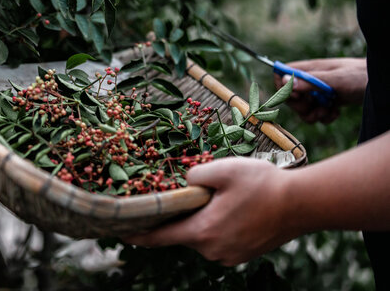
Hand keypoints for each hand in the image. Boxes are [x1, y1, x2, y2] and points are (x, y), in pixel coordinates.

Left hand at [124, 158, 299, 265]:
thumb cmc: (262, 185)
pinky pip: (218, 239)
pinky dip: (216, 226)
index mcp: (202, 232)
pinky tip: (230, 208)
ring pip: (202, 235)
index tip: (121, 231)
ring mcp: (229, 255)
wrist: (302, 204)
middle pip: (182, 233)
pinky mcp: (242, 254)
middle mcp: (212, 250)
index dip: (138, 234)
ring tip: (213, 198)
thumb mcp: (222, 169)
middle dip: (178, 216)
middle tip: (180, 196)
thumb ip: (194, 175)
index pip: (159, 238)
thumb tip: (185, 182)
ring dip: (200, 219)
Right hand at [273, 58, 365, 123]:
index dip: (283, 89)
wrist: (379, 84)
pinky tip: (335, 112)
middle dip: (300, 107)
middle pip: (289, 96)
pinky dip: (323, 117)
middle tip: (315, 108)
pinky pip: (315, 114)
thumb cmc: (360, 75)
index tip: (297, 97)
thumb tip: (285, 82)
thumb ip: (310, 82)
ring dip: (312, 115)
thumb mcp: (336, 79)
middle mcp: (310, 80)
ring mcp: (317, 92)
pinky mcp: (326, 102)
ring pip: (302, 108)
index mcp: (309, 69)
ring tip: (327, 112)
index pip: (282, 75)